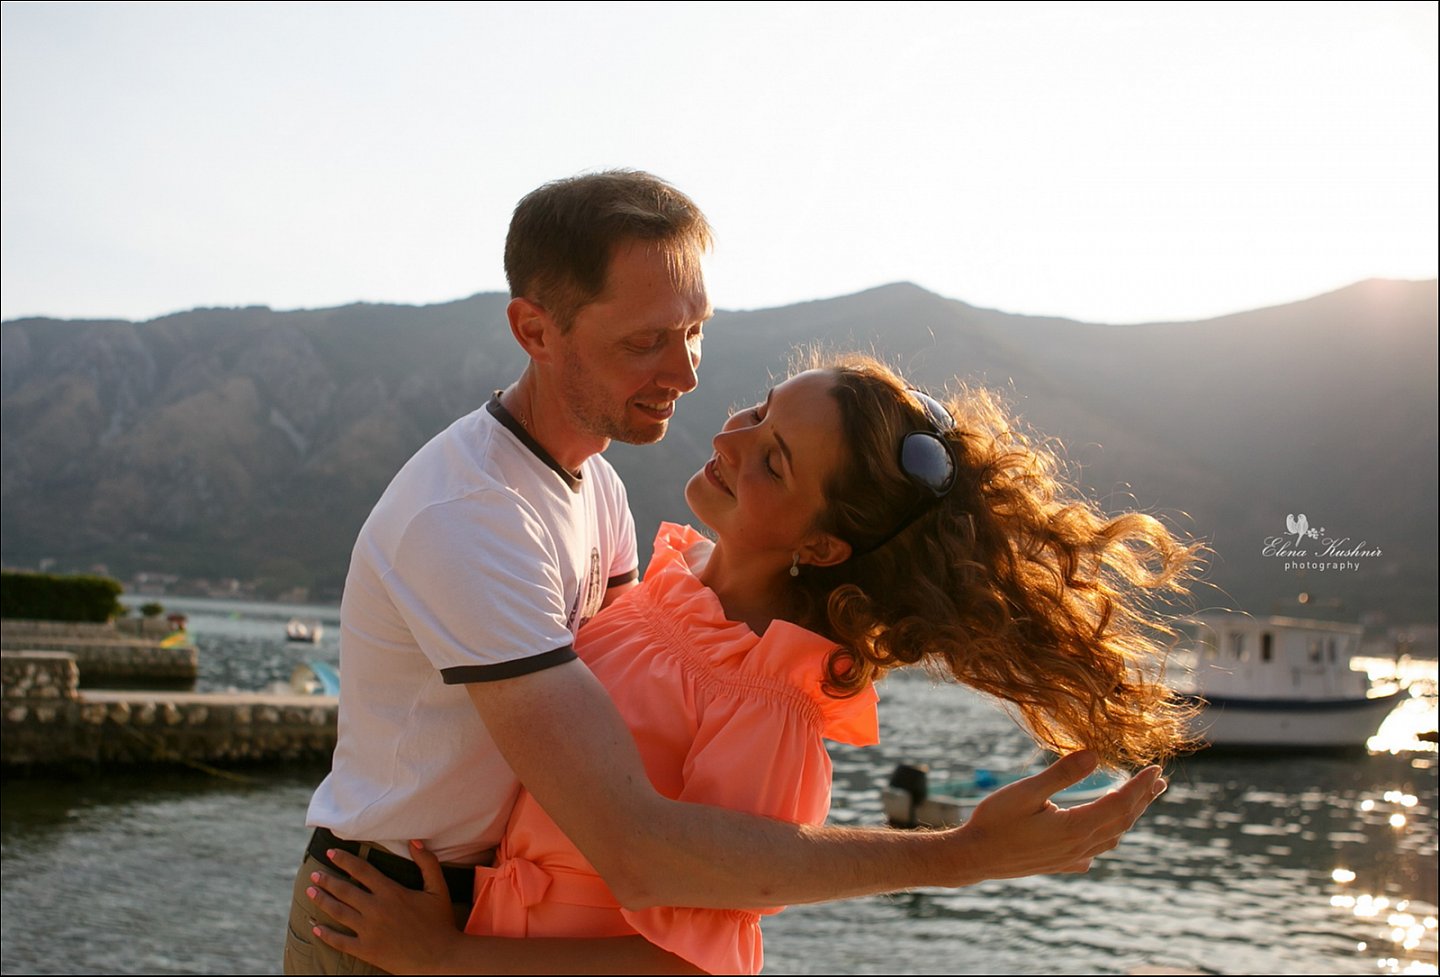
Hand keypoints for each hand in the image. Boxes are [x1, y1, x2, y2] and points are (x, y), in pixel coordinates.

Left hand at [306, 841, 464, 973]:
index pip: (362, 870)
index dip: (345, 860)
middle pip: (344, 890)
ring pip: (338, 912)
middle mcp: (376, 909)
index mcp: (391, 892)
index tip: (331, 853)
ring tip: (310, 892)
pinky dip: (325, 934)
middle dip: (327, 880)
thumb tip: (415, 841)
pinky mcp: (366, 950)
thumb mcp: (438, 889)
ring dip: (322, 900)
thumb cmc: (440, 922)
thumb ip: (427, 862)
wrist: (440, 958)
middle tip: (314, 874)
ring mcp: (369, 931)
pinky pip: (340, 941)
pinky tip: (315, 928)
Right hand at [952, 751, 1164, 880]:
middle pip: (1122, 821)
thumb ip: (1062, 774)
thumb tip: (1095, 755)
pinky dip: (1109, 835)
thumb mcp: (1025, 791)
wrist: (974, 857)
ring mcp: (1071, 858)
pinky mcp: (1061, 863)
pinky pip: (1096, 850)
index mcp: (1075, 827)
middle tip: (1159, 780)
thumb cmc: (995, 821)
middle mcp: (1080, 846)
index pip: (1120, 803)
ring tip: (1139, 800)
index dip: (1140, 786)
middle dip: (1143, 799)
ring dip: (1129, 816)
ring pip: (1112, 836)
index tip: (1156, 769)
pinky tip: (1105, 832)